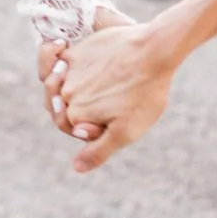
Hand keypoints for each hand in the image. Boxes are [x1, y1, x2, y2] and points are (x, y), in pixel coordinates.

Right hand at [44, 17, 175, 172]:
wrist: (153, 51)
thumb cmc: (144, 93)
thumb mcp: (126, 131)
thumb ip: (98, 151)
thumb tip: (77, 167)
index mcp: (75, 114)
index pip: (71, 128)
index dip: (89, 129)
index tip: (109, 122)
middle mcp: (66, 91)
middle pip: (65, 107)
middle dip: (83, 109)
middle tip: (113, 102)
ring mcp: (69, 68)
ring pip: (63, 85)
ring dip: (78, 88)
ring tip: (106, 85)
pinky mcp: (77, 50)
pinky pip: (63, 62)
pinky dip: (69, 67)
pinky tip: (96, 66)